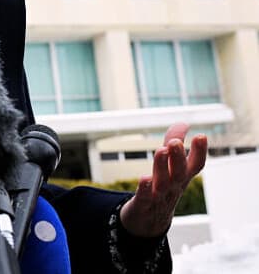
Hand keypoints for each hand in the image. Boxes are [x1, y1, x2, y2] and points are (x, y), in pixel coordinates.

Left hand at [119, 122, 207, 237]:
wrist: (148, 221)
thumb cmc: (162, 189)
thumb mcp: (170, 167)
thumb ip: (174, 144)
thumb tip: (184, 122)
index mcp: (181, 177)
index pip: (195, 165)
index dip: (199, 152)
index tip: (201, 136)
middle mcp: (173, 187)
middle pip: (179, 173)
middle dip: (179, 157)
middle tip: (176, 141)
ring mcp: (159, 197)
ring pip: (163, 183)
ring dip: (162, 167)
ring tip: (161, 150)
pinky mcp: (143, 204)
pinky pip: (145, 197)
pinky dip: (145, 188)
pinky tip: (144, 178)